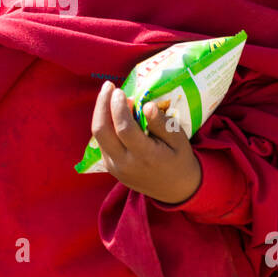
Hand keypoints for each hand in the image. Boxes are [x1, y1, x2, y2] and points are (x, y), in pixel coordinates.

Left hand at [89, 81, 202, 204]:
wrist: (175, 189)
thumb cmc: (179, 159)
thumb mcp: (179, 140)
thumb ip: (161, 123)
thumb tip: (146, 106)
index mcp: (145, 156)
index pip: (124, 129)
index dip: (118, 108)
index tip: (120, 91)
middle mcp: (125, 164)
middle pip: (102, 132)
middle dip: (101, 105)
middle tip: (109, 86)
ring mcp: (115, 167)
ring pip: (98, 137)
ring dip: (100, 113)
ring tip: (109, 95)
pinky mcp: (110, 168)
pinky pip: (102, 142)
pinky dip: (104, 124)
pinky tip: (111, 111)